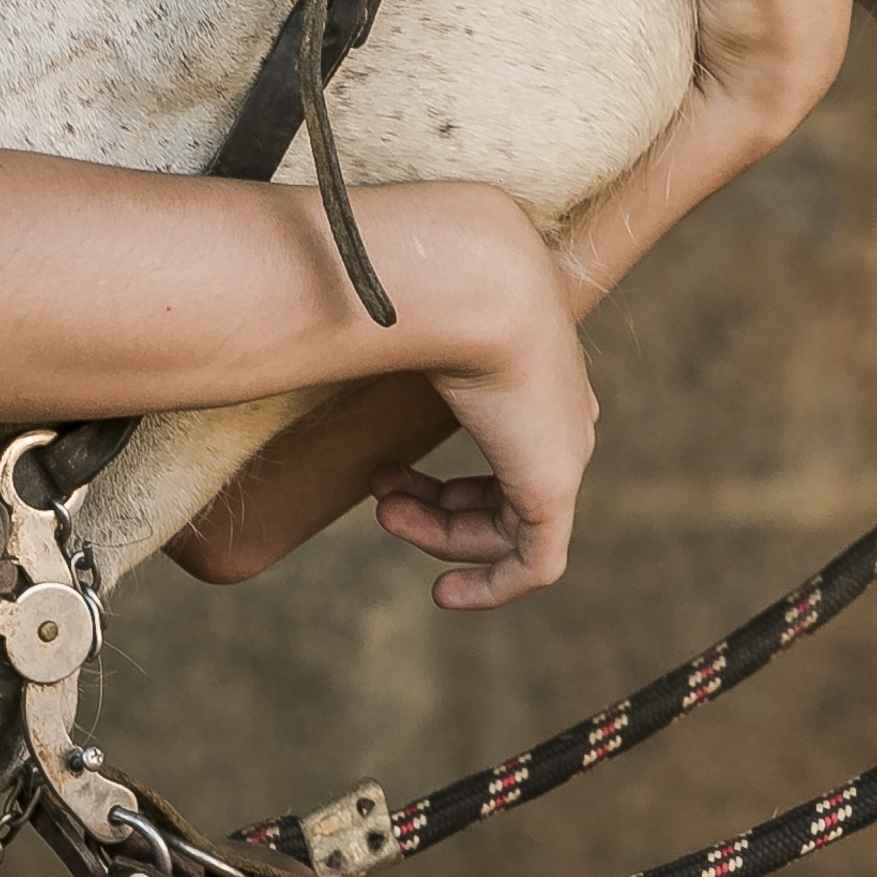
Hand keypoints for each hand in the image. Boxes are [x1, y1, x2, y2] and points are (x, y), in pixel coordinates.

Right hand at [407, 195, 597, 608]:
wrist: (476, 282)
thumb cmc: (431, 286)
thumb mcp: (407, 313)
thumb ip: (381, 328)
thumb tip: (312, 308)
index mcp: (539, 371)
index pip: (507, 444)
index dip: (451, 482)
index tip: (390, 482)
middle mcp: (563, 413)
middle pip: (505, 489)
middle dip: (436, 507)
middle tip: (379, 496)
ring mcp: (564, 451)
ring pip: (509, 526)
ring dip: (439, 533)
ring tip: (385, 511)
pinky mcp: (555, 486)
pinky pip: (535, 564)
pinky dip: (492, 586)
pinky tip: (445, 595)